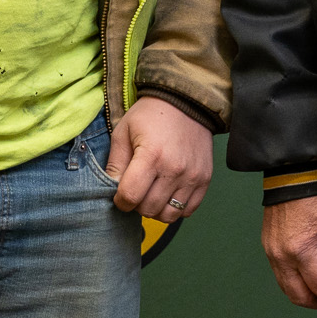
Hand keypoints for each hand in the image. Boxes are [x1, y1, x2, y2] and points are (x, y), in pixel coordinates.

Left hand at [106, 97, 212, 219]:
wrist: (186, 102)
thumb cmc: (150, 116)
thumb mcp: (123, 131)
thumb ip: (115, 164)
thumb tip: (111, 191)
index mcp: (151, 155)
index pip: (130, 196)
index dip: (120, 200)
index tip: (120, 193)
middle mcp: (174, 168)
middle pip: (148, 209)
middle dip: (137, 204)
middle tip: (137, 189)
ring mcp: (192, 176)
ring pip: (168, 215)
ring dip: (156, 209)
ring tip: (152, 193)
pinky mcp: (205, 179)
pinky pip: (188, 210)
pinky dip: (176, 207)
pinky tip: (169, 192)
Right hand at [262, 193, 316, 309]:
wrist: (292, 166)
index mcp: (301, 248)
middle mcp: (281, 255)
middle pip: (301, 296)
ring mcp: (271, 251)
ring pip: (288, 289)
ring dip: (307, 297)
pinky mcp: (268, 245)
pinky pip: (280, 275)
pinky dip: (296, 284)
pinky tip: (311, 280)